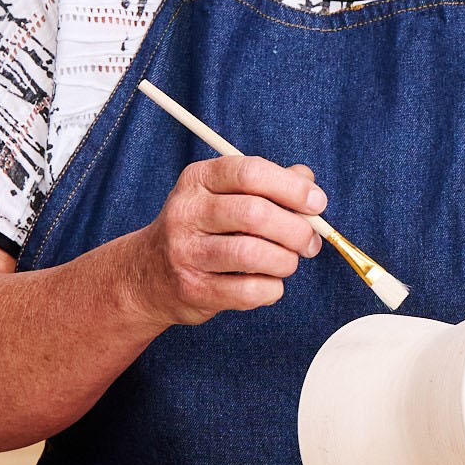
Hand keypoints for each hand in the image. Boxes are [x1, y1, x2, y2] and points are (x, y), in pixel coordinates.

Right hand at [125, 150, 328, 325]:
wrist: (148, 274)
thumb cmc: (202, 228)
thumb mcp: (224, 195)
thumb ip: (267, 184)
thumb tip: (308, 183)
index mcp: (198, 179)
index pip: (250, 173)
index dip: (291, 188)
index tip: (317, 203)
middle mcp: (186, 212)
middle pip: (255, 214)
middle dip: (296, 229)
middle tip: (310, 242)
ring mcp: (186, 252)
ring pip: (253, 254)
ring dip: (285, 261)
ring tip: (288, 262)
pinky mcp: (192, 289)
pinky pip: (247, 291)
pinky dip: (271, 289)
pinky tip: (270, 283)